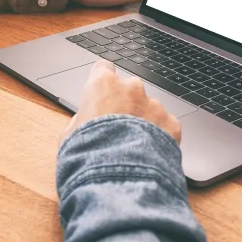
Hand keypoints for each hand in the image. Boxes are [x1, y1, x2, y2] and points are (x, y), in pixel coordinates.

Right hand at [60, 60, 181, 146]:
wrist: (119, 174)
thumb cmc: (90, 152)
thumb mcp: (70, 134)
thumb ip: (80, 119)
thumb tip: (82, 122)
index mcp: (103, 85)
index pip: (103, 68)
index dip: (102, 81)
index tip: (103, 90)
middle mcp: (132, 89)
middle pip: (129, 90)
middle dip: (126, 105)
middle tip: (117, 128)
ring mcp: (154, 105)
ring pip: (149, 109)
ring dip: (143, 122)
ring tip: (133, 146)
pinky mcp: (171, 123)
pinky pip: (165, 126)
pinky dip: (159, 137)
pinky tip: (148, 152)